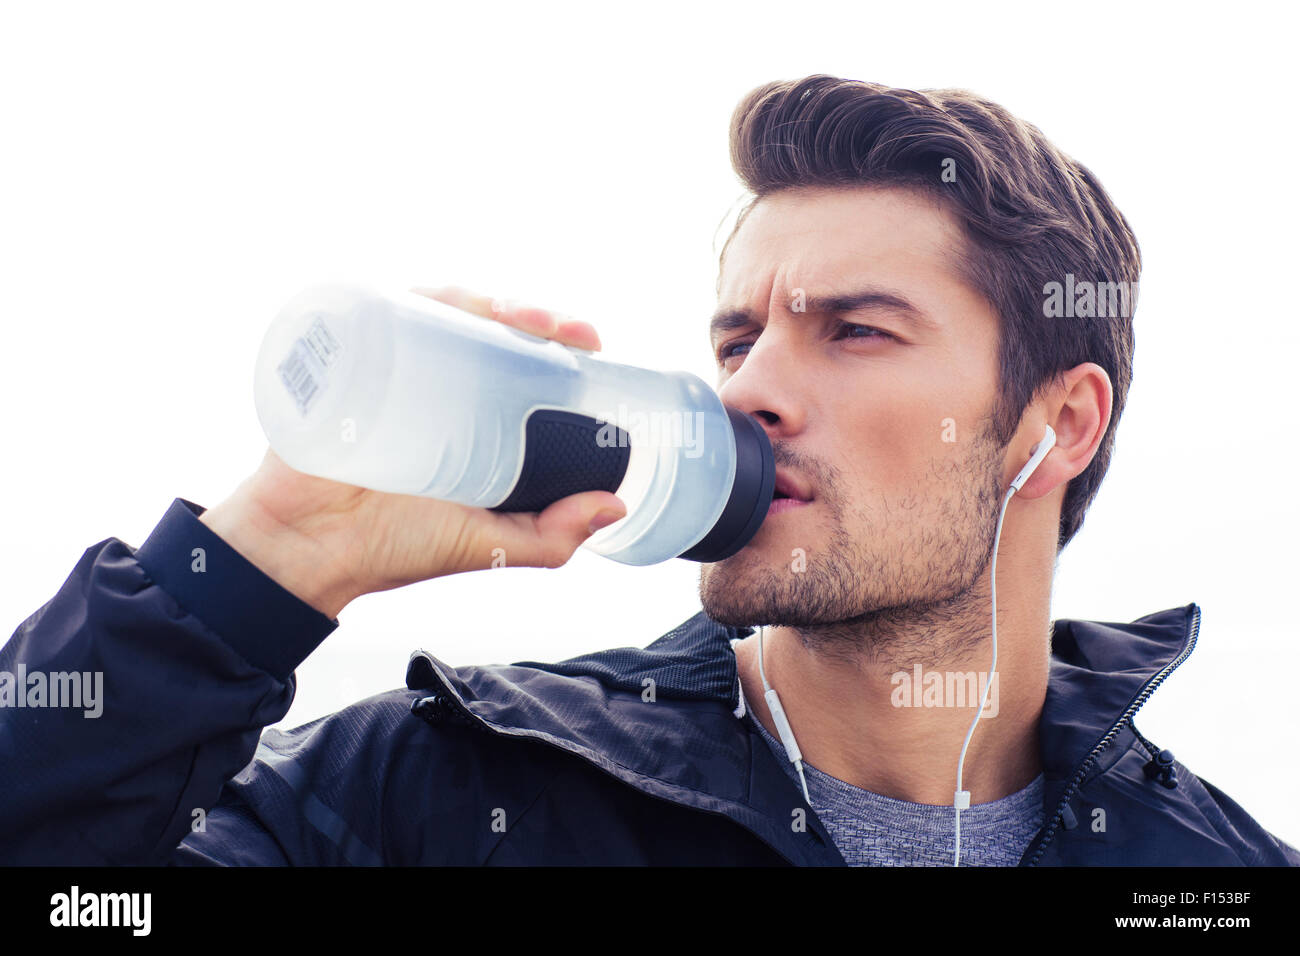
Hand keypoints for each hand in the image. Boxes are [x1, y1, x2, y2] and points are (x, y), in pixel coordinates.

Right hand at [199, 286, 625, 617]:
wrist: (309, 549)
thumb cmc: (394, 548)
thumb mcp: (488, 544)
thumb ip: (551, 536)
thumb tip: (614, 505)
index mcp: (476, 420)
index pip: (528, 366)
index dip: (564, 348)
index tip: (592, 345)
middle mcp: (441, 385)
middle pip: (495, 329)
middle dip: (538, 316)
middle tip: (566, 330)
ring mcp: (398, 367)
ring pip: (449, 313)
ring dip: (489, 299)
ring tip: (517, 314)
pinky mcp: (354, 358)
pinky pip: (388, 311)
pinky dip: (422, 296)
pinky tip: (454, 302)